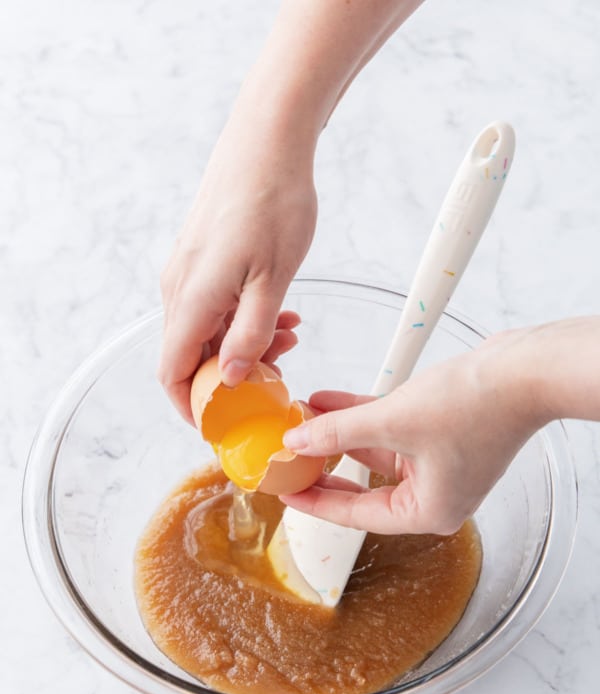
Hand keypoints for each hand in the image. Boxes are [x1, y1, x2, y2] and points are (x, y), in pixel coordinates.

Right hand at [158, 100, 317, 423]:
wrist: (268, 139)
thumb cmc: (273, 201)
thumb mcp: (273, 279)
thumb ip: (251, 334)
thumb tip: (232, 377)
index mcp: (192, 299)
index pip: (173, 373)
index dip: (193, 406)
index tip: (221, 423)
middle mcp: (179, 288)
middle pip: (191, 355)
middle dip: (231, 376)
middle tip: (275, 377)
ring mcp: (189, 271)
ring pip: (207, 331)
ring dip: (244, 345)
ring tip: (289, 337)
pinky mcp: (202, 258)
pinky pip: (215, 305)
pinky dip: (243, 319)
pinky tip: (280, 313)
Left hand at [281, 332, 546, 534]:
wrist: (525, 371)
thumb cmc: (476, 406)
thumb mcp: (393, 421)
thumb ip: (339, 432)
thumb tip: (298, 440)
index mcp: (428, 511)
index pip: (356, 514)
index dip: (314, 501)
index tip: (282, 491)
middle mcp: (434, 495)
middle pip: (362, 487)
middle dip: (322, 466)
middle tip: (286, 461)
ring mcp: (437, 465)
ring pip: (372, 453)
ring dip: (338, 434)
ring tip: (301, 419)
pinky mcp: (439, 435)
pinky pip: (388, 431)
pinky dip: (360, 417)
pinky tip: (328, 400)